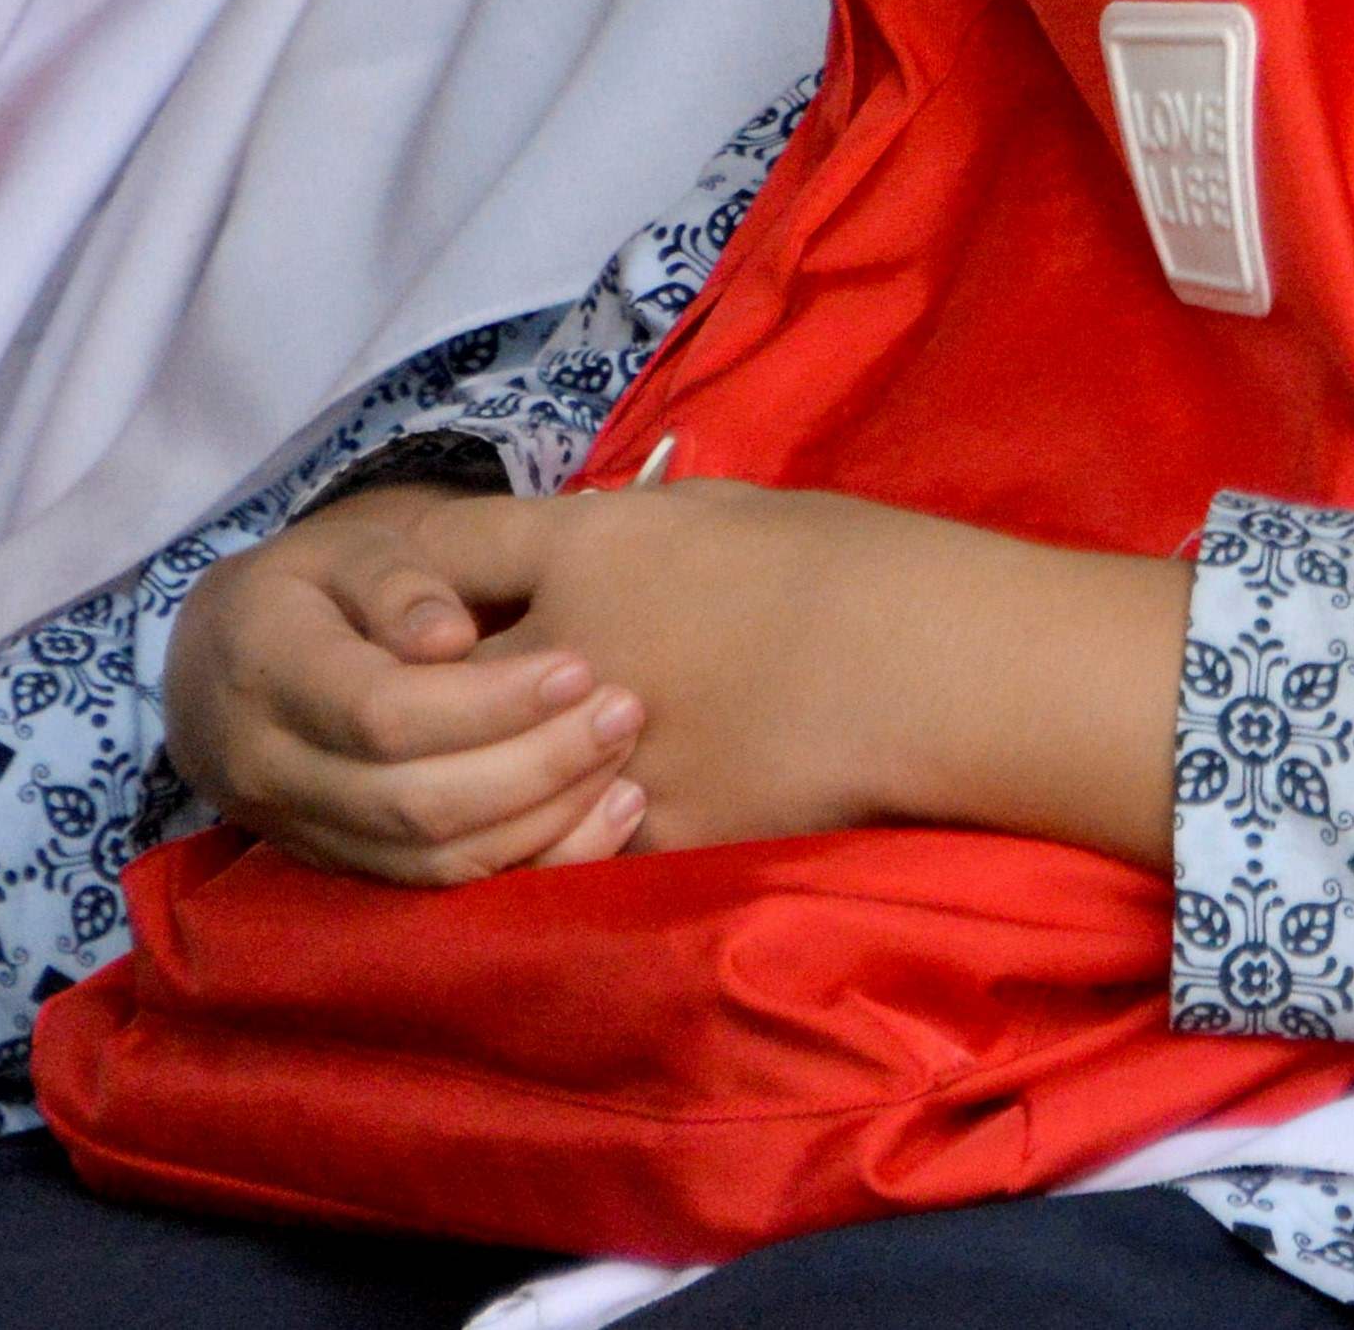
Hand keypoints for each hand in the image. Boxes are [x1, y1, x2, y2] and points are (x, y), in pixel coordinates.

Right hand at [163, 485, 654, 884]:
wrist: (219, 675)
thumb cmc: (307, 592)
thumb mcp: (342, 552)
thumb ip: (395, 581)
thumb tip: (450, 637)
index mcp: (269, 674)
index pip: (384, 714)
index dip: (488, 702)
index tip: (579, 668)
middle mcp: (274, 771)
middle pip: (415, 800)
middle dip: (535, 764)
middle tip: (624, 711)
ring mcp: (304, 834)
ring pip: (431, 859)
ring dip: (543, 819)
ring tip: (623, 760)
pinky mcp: (342, 870)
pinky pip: (439, 889)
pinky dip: (530, 862)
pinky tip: (604, 817)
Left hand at [480, 480, 1190, 866]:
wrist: (930, 666)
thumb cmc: (850, 561)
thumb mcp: (724, 509)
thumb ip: (630, 529)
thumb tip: (590, 541)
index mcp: (586, 547)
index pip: (448, 548)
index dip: (423, 567)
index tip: (429, 585)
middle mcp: (566, 646)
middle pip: (434, 675)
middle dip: (424, 682)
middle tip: (424, 686)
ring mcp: (597, 748)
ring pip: (480, 778)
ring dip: (473, 774)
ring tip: (468, 772)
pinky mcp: (647, 828)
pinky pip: (562, 842)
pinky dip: (553, 836)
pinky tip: (564, 828)